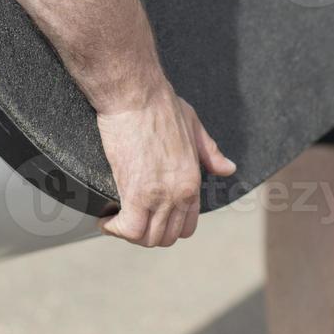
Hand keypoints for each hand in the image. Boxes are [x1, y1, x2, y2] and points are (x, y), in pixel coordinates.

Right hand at [95, 82, 235, 246]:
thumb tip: (228, 168)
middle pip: (166, 237)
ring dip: (129, 233)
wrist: (137, 95)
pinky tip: (105, 220)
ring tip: (115, 219)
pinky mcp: (135, 193)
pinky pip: (129, 229)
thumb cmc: (161, 105)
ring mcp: (159, 196)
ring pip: (147, 238)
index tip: (148, 215)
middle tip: (128, 218)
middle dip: (146, 232)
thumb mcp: (194, 127)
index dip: (166, 226)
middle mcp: (180, 194)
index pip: (186, 226)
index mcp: (193, 181)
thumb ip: (210, 152)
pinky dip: (115, 230)